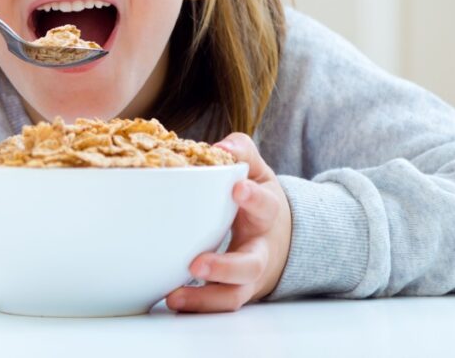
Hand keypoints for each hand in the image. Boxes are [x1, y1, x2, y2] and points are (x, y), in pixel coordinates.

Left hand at [166, 132, 292, 312]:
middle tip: (196, 264)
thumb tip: (219, 147)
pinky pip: (218, 306)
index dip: (253, 198)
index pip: (264, 205)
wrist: (282, 240)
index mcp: (266, 214)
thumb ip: (242, 153)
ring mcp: (248, 277)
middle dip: (225, 267)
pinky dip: (197, 307)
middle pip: (250, 265)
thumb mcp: (258, 172)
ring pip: (233, 295)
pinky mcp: (233, 293)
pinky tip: (172, 301)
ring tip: (174, 296)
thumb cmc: (259, 201)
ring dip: (204, 299)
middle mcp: (260, 250)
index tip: (237, 189)